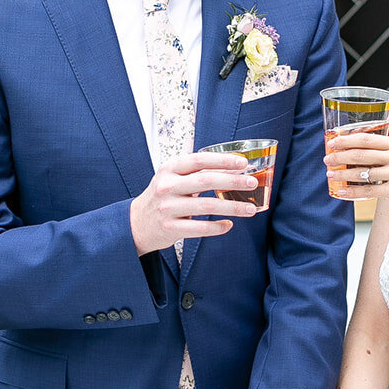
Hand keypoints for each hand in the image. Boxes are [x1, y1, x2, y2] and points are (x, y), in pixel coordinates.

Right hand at [130, 152, 257, 254]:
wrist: (136, 224)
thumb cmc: (162, 198)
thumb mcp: (172, 178)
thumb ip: (196, 171)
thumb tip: (233, 167)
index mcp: (169, 169)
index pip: (199, 160)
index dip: (222, 160)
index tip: (243, 163)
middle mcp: (167, 187)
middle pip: (205, 181)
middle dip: (232, 181)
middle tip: (252, 183)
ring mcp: (168, 208)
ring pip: (206, 206)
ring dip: (232, 207)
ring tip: (250, 209)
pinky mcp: (170, 229)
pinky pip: (200, 229)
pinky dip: (217, 227)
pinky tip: (229, 225)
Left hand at [324, 132, 388, 216]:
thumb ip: (388, 151)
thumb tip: (358, 151)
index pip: (368, 138)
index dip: (347, 140)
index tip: (332, 142)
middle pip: (362, 153)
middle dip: (340, 156)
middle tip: (327, 159)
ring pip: (363, 172)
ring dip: (343, 174)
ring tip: (330, 175)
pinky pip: (369, 191)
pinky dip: (353, 192)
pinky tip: (341, 193)